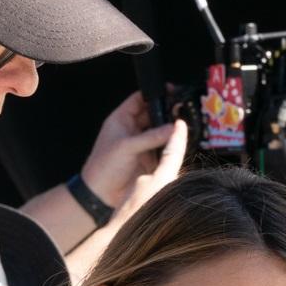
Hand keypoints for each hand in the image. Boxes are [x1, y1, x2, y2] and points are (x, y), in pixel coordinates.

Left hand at [78, 91, 186, 216]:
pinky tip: (181, 141)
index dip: (154, 93)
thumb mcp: (126, 147)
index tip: (170, 90)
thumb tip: (173, 127)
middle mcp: (133, 129)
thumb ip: (150, 136)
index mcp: (121, 119)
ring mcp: (142, 144)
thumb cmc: (104, 166)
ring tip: (184, 124)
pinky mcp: (149, 158)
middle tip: (182, 109)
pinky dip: (172, 144)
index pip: (139, 99)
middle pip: (153, 113)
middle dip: (166, 111)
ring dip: (170, 128)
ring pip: (160, 130)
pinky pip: (164, 147)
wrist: (100, 194)